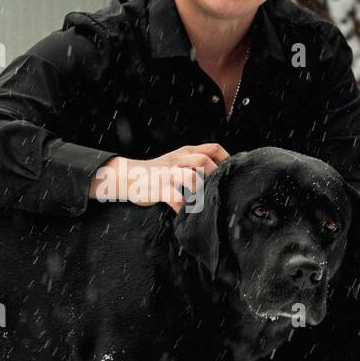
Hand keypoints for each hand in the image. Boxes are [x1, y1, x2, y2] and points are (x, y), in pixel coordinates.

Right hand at [90, 144, 229, 211]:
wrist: (128, 176)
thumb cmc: (158, 172)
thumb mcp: (177, 161)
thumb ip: (195, 162)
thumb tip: (221, 173)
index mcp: (186, 152)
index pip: (212, 148)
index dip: (226, 160)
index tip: (231, 174)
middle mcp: (178, 160)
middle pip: (203, 161)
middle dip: (214, 175)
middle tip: (218, 189)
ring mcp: (168, 174)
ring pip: (190, 177)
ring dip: (200, 190)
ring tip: (203, 201)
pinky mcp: (159, 188)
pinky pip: (174, 197)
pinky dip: (183, 206)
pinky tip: (187, 212)